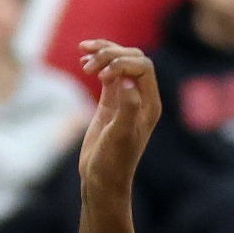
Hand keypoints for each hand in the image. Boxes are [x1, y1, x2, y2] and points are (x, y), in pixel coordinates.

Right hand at [77, 43, 161, 194]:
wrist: (102, 179)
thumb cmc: (113, 162)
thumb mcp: (120, 136)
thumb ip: (127, 108)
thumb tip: (127, 82)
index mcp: (150, 105)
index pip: (143, 66)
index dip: (122, 62)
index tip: (101, 76)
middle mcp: (142, 99)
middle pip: (133, 58)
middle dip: (111, 53)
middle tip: (88, 63)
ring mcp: (126, 98)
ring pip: (120, 62)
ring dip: (103, 52)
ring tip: (82, 54)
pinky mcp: (111, 101)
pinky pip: (109, 73)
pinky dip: (97, 62)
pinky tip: (83, 61)